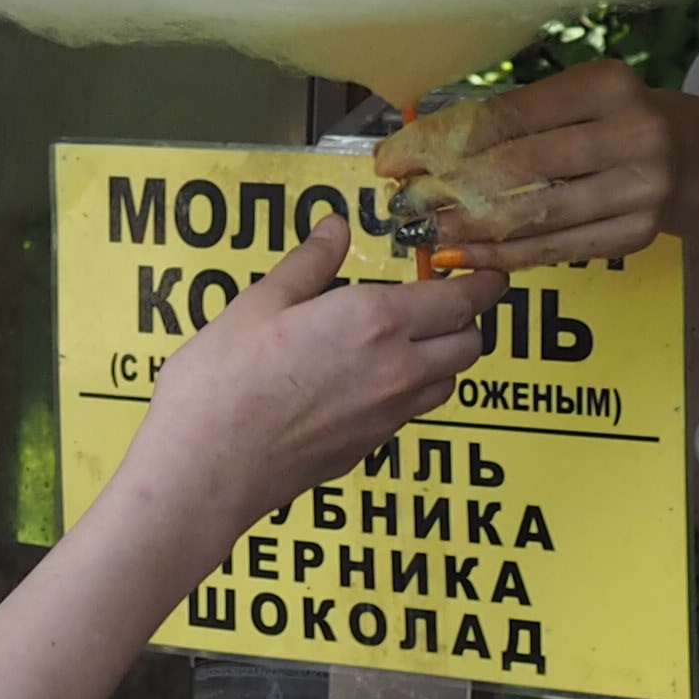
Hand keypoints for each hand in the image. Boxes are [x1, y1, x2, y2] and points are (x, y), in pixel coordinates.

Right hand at [127, 202, 502, 537]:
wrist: (208, 469)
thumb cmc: (223, 385)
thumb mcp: (259, 303)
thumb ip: (308, 264)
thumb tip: (334, 229)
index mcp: (373, 321)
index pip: (460, 299)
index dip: (483, 284)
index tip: (491, 274)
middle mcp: (395, 369)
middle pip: (469, 344)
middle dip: (468, 320)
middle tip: (446, 303)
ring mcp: (387, 415)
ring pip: (449, 383)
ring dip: (443, 359)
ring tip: (412, 341)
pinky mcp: (369, 447)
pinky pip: (413, 413)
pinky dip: (410, 392)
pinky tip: (369, 381)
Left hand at [378, 62, 681, 271]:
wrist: (687, 158)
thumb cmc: (603, 122)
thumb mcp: (571, 99)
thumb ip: (508, 118)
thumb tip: (419, 150)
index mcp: (606, 85)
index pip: (507, 116)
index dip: (442, 141)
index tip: (392, 159)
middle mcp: (632, 134)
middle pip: (519, 167)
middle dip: (448, 188)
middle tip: (402, 204)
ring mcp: (639, 189)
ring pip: (534, 215)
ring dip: (469, 229)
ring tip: (424, 234)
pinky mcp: (635, 234)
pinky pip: (553, 249)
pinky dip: (503, 255)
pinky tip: (463, 256)